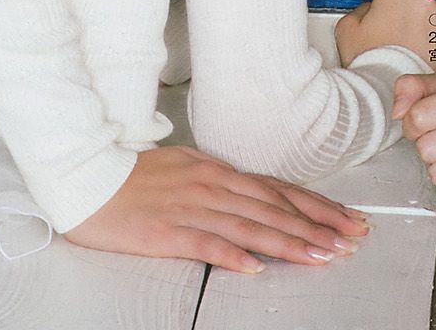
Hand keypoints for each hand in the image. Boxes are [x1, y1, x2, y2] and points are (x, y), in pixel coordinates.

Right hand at [64, 145, 367, 272]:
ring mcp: (190, 207)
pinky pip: (206, 244)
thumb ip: (220, 183)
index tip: (345, 219)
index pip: (277, 189)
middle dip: (316, 224)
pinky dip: (233, 255)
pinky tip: (256, 267)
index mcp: (216, 170)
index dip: (315, 205)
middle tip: (350, 240)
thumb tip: (254, 197)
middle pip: (274, 207)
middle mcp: (211, 185)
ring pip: (250, 225)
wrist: (86, 176)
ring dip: (289, 242)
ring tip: (320, 255)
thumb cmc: (132, 176)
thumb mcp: (185, 167)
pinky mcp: (166, 231)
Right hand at [335, 0, 435, 64]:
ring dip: (417, 24)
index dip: (383, 4)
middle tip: (390, 30)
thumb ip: (361, 9)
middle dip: (404, 11)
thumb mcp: (347, 26)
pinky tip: (409, 52)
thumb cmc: (369, 58)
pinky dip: (424, 41)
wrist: (387, 87)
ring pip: (426, 14)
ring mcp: (435, 18)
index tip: (380, 16)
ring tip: (400, 44)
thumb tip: (370, 10)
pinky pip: (432, 34)